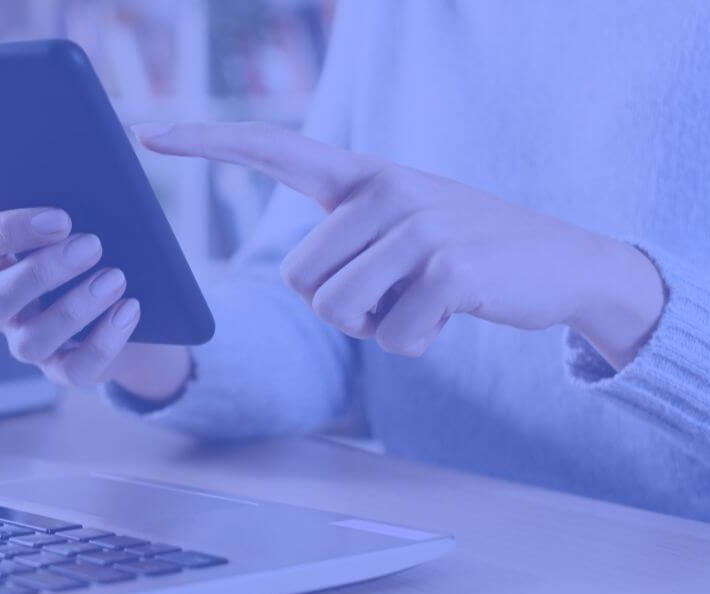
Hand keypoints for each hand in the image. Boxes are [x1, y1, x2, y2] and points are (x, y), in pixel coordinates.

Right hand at [0, 208, 191, 394]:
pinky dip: (104, 341)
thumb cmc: (98, 249)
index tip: (60, 218)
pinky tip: (129, 310)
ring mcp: (26, 342)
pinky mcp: (62, 369)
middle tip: (94, 244)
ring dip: (74, 308)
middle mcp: (0, 305)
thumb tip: (101, 192)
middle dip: (44, 272)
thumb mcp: (84, 224)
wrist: (134, 303)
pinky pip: (75, 368)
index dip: (9, 230)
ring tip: (116, 278)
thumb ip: (78, 206)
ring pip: (32, 340)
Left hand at [134, 121, 664, 368]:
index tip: (146, 134)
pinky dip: (416, 343)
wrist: (562, 263)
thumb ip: (347, 236)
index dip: (208, 142)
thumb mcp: (401, 228)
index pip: (271, 148)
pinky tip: (451, 312)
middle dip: (340, 305)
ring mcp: (417, 224)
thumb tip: (302, 283)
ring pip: (337, 310)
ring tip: (422, 296)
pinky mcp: (448, 267)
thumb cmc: (462, 254)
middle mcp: (383, 189)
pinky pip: (392, 337)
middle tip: (395, 290)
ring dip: (377, 325)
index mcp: (362, 176)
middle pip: (300, 278)